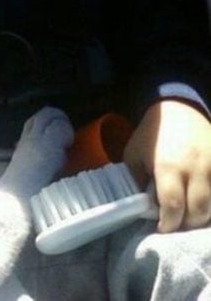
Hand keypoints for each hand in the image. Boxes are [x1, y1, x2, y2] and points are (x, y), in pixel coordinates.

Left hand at [123, 100, 210, 232]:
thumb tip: (142, 208)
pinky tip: (203, 204)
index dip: (168, 223)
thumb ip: (136, 180)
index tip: (162, 229)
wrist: (179, 108)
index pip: (173, 205)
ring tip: (189, 216)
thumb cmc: (153, 134)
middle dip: (187, 224)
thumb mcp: (134, 153)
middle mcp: (195, 168)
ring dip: (202, 216)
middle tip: (177, 225)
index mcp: (169, 166)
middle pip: (198, 211)